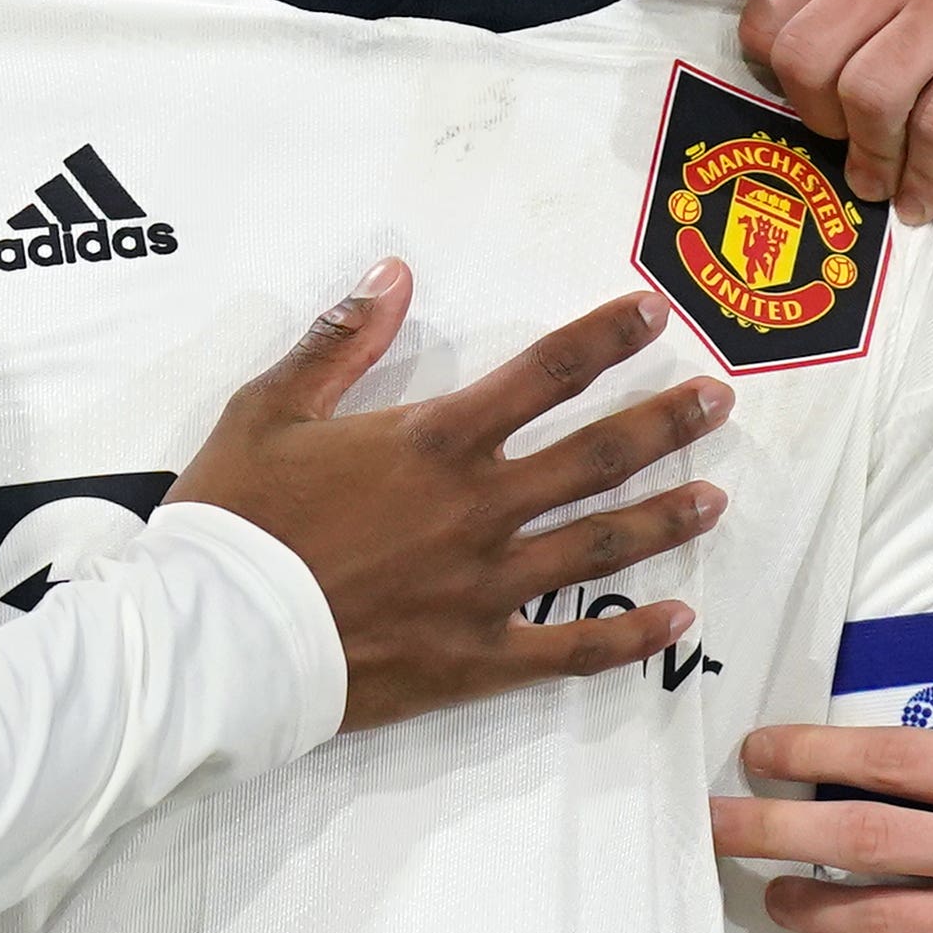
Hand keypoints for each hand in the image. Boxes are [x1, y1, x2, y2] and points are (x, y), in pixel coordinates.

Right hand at [168, 268, 724, 727]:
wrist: (214, 640)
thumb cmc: (235, 520)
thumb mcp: (269, 408)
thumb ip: (341, 340)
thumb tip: (396, 273)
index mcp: (434, 442)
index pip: (545, 374)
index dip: (606, 338)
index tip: (655, 315)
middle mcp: (478, 508)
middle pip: (595, 456)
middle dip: (665, 423)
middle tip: (719, 402)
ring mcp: (486, 587)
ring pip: (600, 546)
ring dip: (664, 518)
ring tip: (716, 499)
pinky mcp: (476, 658)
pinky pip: (571, 651)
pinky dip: (630, 638)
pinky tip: (678, 620)